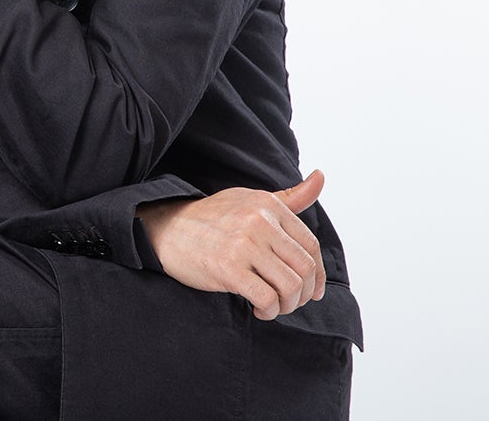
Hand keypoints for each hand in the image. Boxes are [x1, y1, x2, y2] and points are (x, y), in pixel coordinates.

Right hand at [137, 170, 328, 320]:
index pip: (311, 245)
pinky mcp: (228, 268)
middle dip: (304, 293)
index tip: (312, 289)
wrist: (166, 229)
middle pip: (305, 268)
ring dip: (287, 305)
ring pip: (290, 286)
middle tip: (291, 302)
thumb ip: (290, 197)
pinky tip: (259, 309)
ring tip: (274, 306)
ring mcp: (243, 244)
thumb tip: (321, 177)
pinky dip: (269, 310)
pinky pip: (267, 298)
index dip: (317, 274)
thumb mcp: (251, 201)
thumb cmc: (211, 218)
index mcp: (268, 205)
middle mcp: (259, 221)